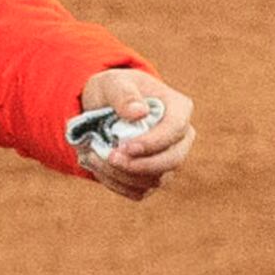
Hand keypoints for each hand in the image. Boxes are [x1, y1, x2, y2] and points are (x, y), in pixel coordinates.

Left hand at [73, 67, 195, 201]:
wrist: (104, 107)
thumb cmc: (114, 90)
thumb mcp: (113, 82)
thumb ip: (124, 94)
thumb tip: (139, 112)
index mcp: (179, 109)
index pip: (176, 129)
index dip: (153, 142)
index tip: (125, 147)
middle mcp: (180, 138)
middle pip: (172, 160)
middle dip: (139, 165)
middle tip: (109, 157)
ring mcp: (168, 160)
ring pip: (155, 180)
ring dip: (122, 174)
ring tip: (94, 156)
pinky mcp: (152, 178)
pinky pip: (139, 192)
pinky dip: (116, 183)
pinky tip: (99, 166)